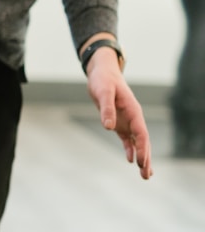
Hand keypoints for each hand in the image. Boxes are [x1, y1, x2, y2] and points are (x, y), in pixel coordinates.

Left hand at [85, 49, 152, 179]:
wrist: (102, 74)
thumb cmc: (104, 81)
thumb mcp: (103, 92)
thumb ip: (106, 109)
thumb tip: (108, 127)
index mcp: (133, 111)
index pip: (141, 133)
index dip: (142, 148)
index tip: (141, 162)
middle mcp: (133, 118)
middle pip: (143, 141)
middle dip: (146, 158)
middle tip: (146, 175)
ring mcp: (127, 121)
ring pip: (137, 142)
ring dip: (141, 157)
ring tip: (145, 175)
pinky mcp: (119, 123)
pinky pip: (127, 139)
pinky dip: (130, 149)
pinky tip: (131, 160)